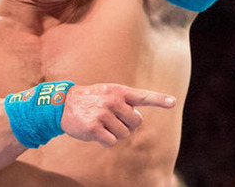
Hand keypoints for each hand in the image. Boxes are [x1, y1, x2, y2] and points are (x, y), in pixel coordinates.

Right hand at [60, 83, 175, 146]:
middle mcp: (113, 101)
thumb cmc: (91, 100)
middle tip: (112, 119)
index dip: (159, 100)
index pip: (143, 96)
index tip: (172, 102)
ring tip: (101, 123)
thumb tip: (137, 120)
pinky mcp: (94, 128)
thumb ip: (126, 102)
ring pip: (124, 134)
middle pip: (136, 123)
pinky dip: (106, 141)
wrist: (63, 105)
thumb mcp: (109, 93)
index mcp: (119, 91)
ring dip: (115, 133)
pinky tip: (96, 132)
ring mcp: (103, 114)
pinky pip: (112, 142)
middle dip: (127, 126)